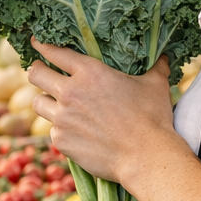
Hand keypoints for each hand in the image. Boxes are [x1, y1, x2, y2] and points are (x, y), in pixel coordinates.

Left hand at [28, 39, 174, 183]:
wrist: (146, 157)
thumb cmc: (152, 118)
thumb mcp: (155, 85)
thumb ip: (155, 67)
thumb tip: (164, 56)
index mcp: (90, 72)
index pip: (55, 52)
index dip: (42, 45)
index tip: (36, 43)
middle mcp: (70, 93)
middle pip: (35, 74)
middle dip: (37, 71)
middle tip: (42, 73)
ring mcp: (62, 119)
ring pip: (38, 103)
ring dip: (46, 101)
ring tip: (57, 104)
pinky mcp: (62, 141)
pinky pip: (53, 130)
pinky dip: (61, 129)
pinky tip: (75, 131)